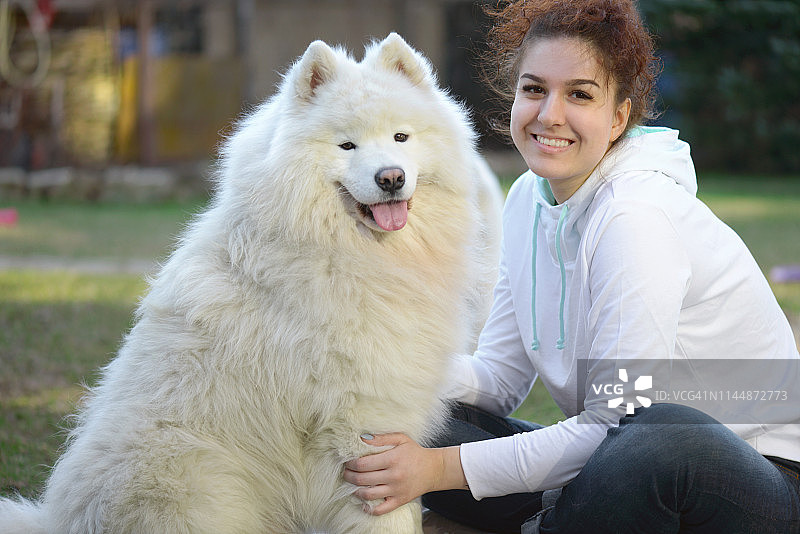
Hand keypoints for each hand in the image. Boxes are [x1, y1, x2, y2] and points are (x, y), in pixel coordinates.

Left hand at [343, 433, 466, 515]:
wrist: (434, 469)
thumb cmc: (415, 453)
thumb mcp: (401, 439)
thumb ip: (381, 438)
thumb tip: (362, 438)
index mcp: (392, 459)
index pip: (363, 464)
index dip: (351, 463)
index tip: (347, 461)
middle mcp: (393, 476)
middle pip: (362, 479)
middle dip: (349, 476)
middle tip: (345, 472)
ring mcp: (396, 490)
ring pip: (368, 494)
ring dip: (355, 490)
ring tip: (352, 485)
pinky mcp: (399, 501)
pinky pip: (381, 509)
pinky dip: (369, 509)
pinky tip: (363, 503)